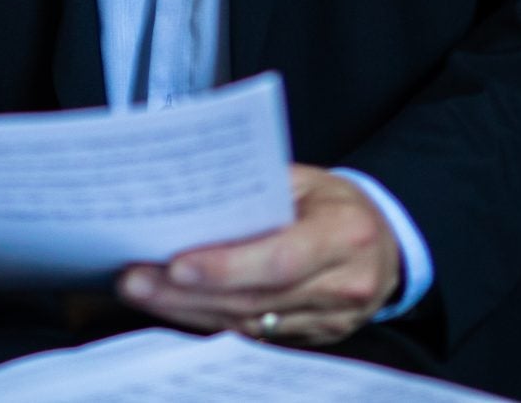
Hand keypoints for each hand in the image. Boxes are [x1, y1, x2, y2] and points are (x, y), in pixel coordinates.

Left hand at [117, 165, 398, 346]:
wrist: (385, 247)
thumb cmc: (337, 204)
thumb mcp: (308, 180)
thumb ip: (259, 189)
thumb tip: (192, 196)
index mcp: (346, 235)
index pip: (280, 260)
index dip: (226, 267)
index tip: (175, 263)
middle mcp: (343, 285)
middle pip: (255, 299)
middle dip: (187, 292)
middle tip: (135, 278)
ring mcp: (329, 321)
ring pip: (247, 323)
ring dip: (187, 309)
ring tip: (141, 289)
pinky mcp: (312, 340)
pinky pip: (252, 335)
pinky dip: (208, 321)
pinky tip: (172, 306)